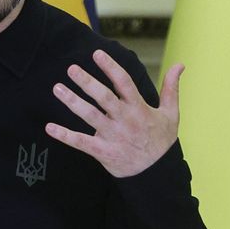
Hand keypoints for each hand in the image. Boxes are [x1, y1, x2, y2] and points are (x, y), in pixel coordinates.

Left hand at [44, 49, 181, 177]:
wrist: (158, 174)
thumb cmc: (162, 140)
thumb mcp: (171, 114)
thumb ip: (171, 88)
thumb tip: (179, 65)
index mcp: (140, 109)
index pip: (124, 83)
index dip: (111, 68)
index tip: (97, 54)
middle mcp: (125, 120)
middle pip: (104, 98)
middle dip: (87, 82)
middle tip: (71, 68)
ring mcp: (113, 136)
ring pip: (90, 116)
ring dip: (72, 102)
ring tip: (57, 88)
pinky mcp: (103, 152)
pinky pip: (81, 143)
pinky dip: (65, 135)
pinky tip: (49, 127)